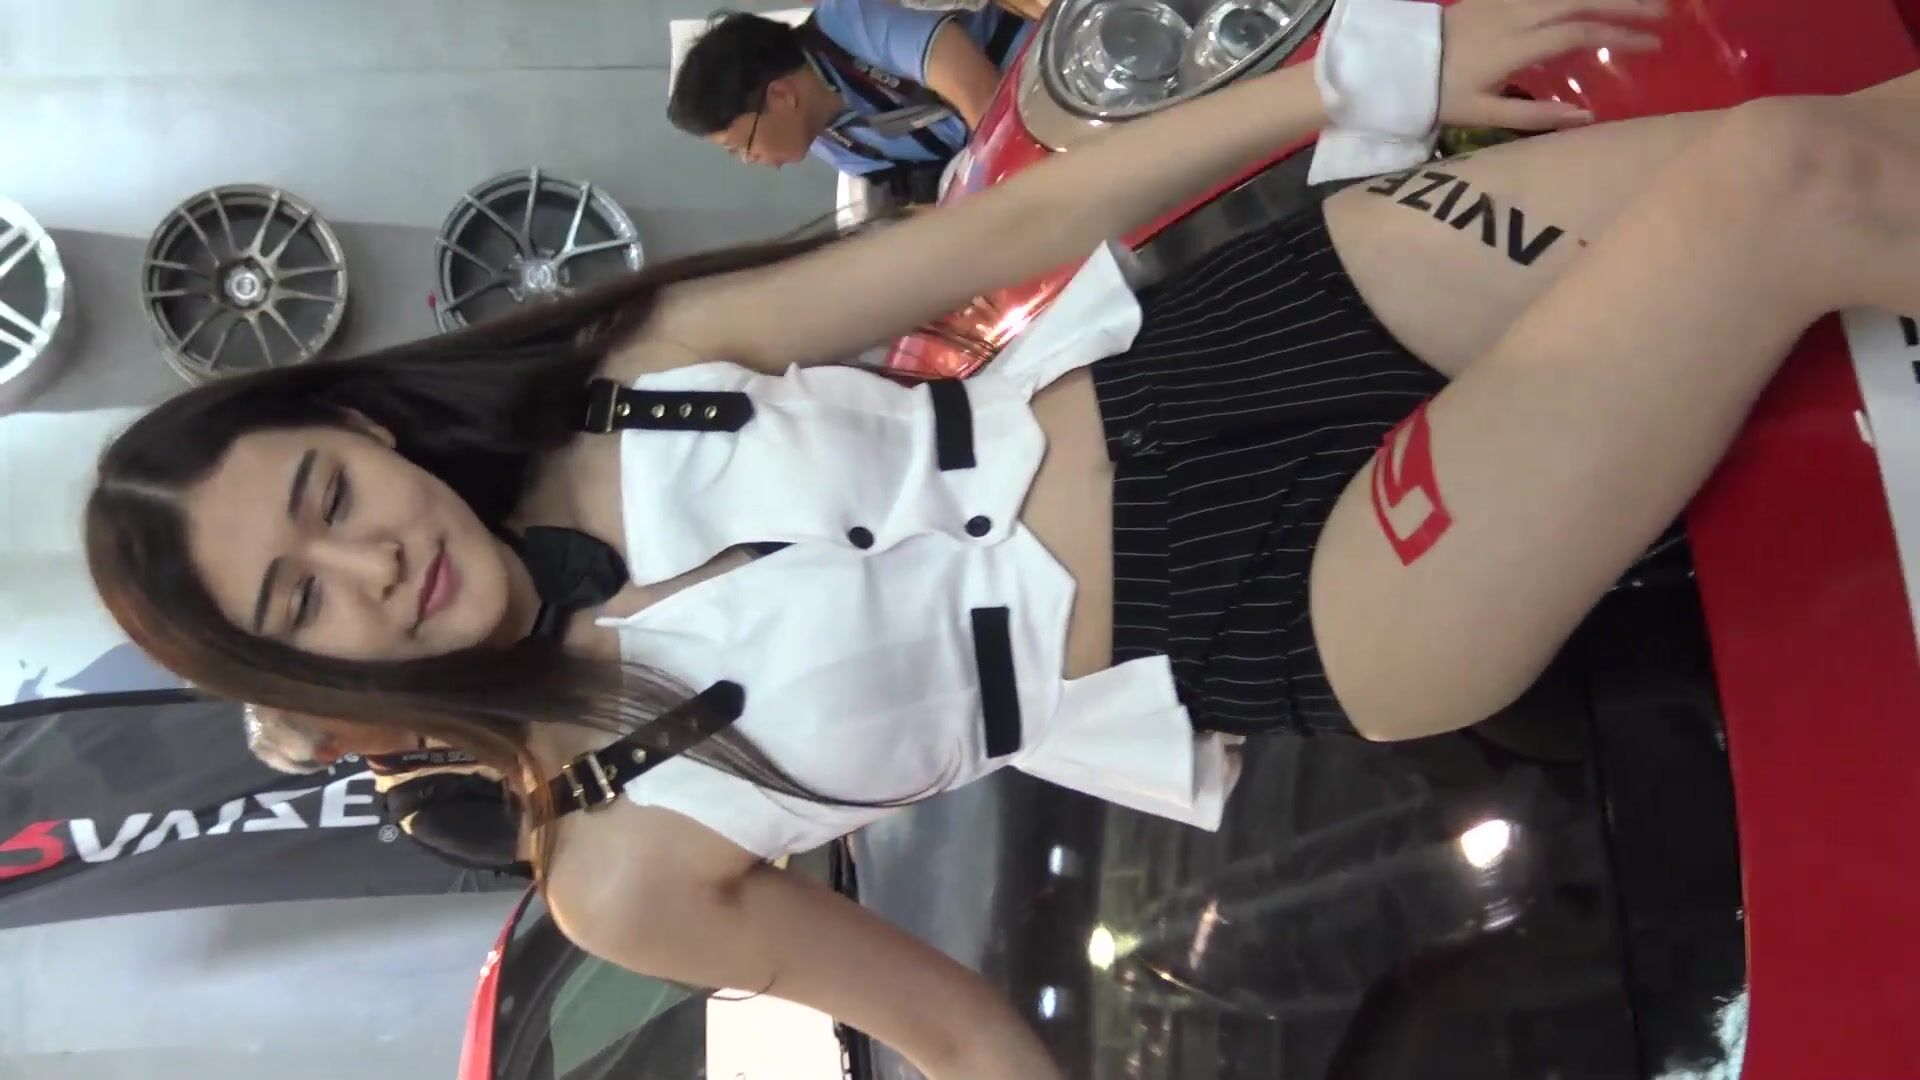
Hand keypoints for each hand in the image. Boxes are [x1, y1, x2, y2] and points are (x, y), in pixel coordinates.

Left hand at [1439, 0, 1664, 128]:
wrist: (1397, 64)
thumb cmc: (1440, 94)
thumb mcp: (1483, 115)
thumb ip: (1534, 116)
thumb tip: (1586, 118)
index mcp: (1513, 45)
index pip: (1576, 32)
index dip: (1617, 35)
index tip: (1651, 45)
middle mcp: (1514, 13)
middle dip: (1625, 3)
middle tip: (1665, 12)